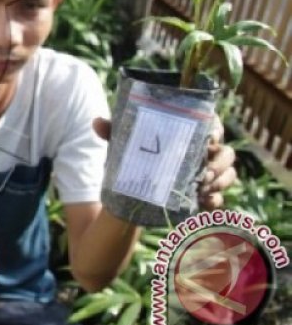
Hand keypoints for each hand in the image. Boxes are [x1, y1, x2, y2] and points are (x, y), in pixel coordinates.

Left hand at [92, 116, 237, 209]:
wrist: (129, 189)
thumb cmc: (131, 156)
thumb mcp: (122, 144)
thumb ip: (114, 132)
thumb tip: (96, 122)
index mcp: (188, 132)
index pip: (212, 125)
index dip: (216, 131)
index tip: (209, 139)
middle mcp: (203, 151)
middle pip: (226, 152)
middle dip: (219, 162)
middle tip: (204, 172)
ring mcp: (207, 174)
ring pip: (228, 174)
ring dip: (220, 181)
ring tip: (202, 187)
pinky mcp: (204, 195)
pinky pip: (219, 199)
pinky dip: (214, 201)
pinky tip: (202, 202)